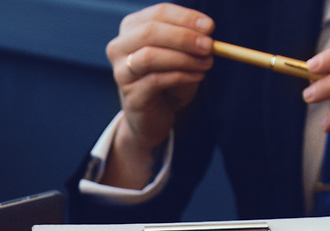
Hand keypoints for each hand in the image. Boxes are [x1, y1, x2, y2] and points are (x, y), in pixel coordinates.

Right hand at [103, 3, 214, 188]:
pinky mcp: (130, 95)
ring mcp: (121, 72)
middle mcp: (119, 47)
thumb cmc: (167, 81)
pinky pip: (156, 81)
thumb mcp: (179, 54)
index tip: (209, 27)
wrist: (153, 118)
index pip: (158, 13)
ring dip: (183, 58)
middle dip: (183, 37)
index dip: (185, 18)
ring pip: (150, 56)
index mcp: (132, 28)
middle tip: (209, 45)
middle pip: (149, 32)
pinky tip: (198, 76)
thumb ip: (190, 40)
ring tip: (206, 63)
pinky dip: (182, 76)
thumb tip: (206, 30)